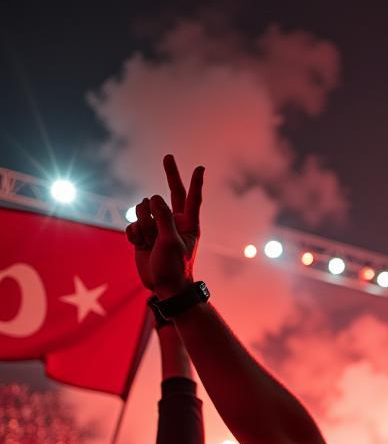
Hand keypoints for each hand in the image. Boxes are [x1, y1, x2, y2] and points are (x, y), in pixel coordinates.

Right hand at [125, 155, 203, 297]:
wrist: (164, 287)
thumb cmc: (174, 267)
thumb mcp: (171, 242)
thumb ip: (163, 218)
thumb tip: (154, 197)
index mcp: (188, 224)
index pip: (191, 198)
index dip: (195, 183)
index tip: (200, 167)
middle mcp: (174, 222)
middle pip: (170, 193)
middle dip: (170, 174)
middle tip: (168, 156)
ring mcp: (157, 227)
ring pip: (143, 208)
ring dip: (143, 223)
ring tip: (150, 242)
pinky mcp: (143, 235)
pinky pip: (132, 223)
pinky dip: (134, 233)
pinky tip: (140, 245)